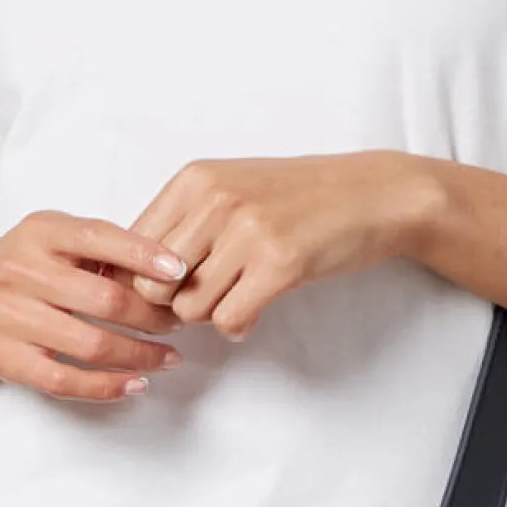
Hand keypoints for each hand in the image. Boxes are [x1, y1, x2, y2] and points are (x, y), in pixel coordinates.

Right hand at [0, 209, 191, 400]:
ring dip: (142, 356)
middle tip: (179, 321)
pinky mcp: (8, 359)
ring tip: (169, 357)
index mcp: (39, 233)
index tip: (180, 270)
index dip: (144, 254)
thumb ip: (101, 248)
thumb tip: (168, 270)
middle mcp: (20, 272)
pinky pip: (67, 381)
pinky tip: (137, 383)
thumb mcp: (54, 239)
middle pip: (106, 300)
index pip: (98, 238)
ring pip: (93, 345)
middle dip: (153, 315)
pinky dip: (110, 386)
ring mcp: (11, 318)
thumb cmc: (26, 269)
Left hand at [125, 153, 443, 340]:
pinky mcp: (279, 264)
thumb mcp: (234, 190)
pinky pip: (229, 320)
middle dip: (173, 303)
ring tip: (237, 298)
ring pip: (189, 308)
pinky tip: (255, 311)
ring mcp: (247, 232)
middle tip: (203, 301)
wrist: (373, 195)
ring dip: (210, 315)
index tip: (171, 290)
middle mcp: (214, 201)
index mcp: (195, 180)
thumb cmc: (303, 198)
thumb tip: (139, 277)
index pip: (133, 246)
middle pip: (153, 284)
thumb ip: (187, 222)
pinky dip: (239, 326)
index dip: (145, 279)